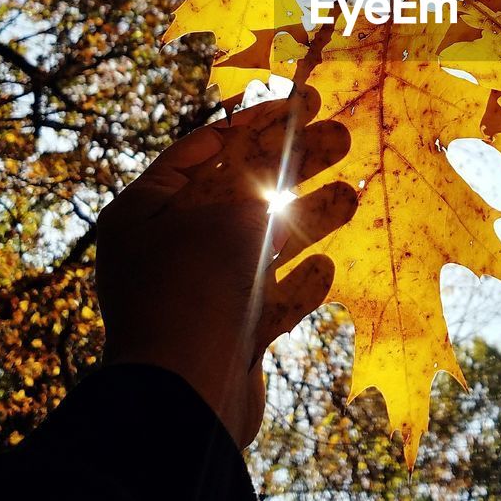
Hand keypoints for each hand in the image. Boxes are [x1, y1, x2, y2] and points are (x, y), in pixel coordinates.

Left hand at [96, 93, 354, 445]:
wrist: (186, 397)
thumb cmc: (197, 288)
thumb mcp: (229, 210)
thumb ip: (261, 173)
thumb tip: (286, 142)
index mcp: (146, 211)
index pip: (204, 148)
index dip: (256, 122)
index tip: (303, 102)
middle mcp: (169, 248)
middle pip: (240, 192)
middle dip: (294, 164)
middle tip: (342, 134)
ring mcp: (200, 293)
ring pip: (262, 243)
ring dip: (308, 217)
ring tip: (353, 193)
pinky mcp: (230, 334)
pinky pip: (269, 299)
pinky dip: (298, 283)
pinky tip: (326, 267)